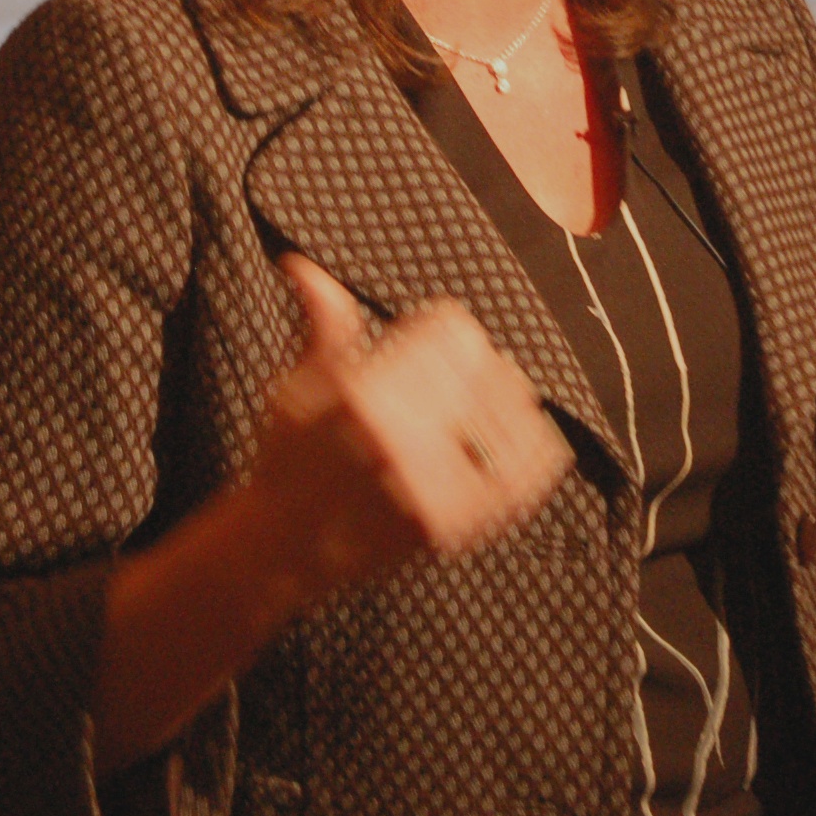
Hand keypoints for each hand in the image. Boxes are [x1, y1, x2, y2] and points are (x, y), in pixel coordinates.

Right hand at [251, 254, 572, 601]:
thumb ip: (323, 324)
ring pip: (512, 413)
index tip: (435, 339)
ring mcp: (430, 488)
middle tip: (460, 375)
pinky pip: (524, 474)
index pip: (454, 329)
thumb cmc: (289, 460)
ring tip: (485, 406)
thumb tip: (305, 266)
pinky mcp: (454, 526)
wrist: (284, 549)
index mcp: (362, 395)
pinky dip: (531, 450)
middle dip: (475, 364)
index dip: (445, 327)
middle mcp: (398, 440)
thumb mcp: (297, 384)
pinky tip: (518, 438)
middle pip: (487, 366)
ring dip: (505, 402)